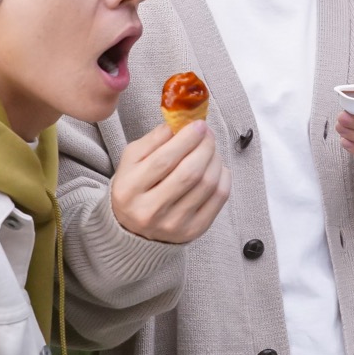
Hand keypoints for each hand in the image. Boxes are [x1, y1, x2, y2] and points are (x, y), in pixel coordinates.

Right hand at [109, 122, 230, 242]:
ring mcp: (174, 224)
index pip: (164, 160)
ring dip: (215, 159)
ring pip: (207, 184)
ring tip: (210, 149)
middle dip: (205, 147)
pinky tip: (216, 167)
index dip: (186, 139)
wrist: (134, 228)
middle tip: (207, 134)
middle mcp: (150, 211)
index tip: (199, 124)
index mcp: (130, 189)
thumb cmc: (134, 186)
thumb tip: (180, 124)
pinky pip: (219, 198)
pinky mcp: (194, 230)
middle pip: (189, 173)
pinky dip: (223, 176)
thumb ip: (153, 139)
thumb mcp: (131, 160)